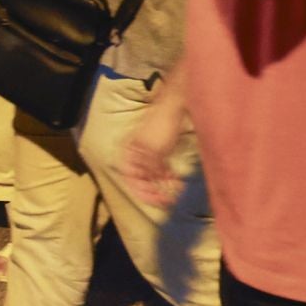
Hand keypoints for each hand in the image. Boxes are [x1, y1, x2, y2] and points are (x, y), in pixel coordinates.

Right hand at [122, 90, 186, 207]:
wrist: (174, 105)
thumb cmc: (161, 125)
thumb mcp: (154, 150)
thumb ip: (149, 169)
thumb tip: (147, 184)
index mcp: (128, 152)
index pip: (129, 179)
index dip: (141, 192)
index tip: (156, 200)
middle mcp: (134, 154)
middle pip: (140, 179)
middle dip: (154, 190)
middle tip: (167, 200)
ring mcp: (147, 152)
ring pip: (152, 176)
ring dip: (162, 185)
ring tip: (176, 190)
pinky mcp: (159, 151)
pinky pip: (160, 169)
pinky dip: (168, 176)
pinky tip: (177, 182)